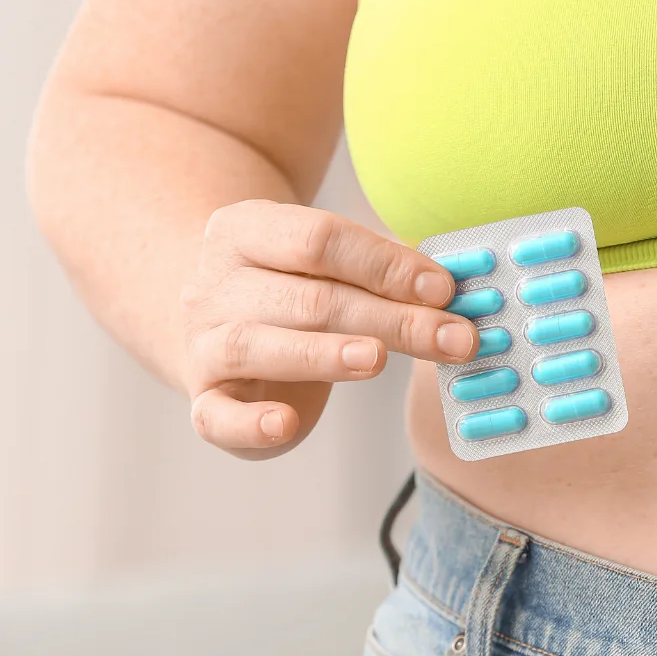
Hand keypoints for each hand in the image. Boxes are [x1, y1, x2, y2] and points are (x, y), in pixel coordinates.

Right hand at [180, 200, 479, 457]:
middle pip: (308, 298)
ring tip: (378, 361)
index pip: (319, 239)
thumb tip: (450, 291)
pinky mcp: (203, 400)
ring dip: (324, 354)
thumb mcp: (326, 270)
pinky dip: (250, 424)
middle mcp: (216, 284)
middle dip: (389, 319)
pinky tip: (285, 424)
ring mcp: (203, 342)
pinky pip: (217, 418)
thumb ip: (378, 274)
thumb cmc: (290, 294)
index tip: (444, 288)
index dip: (385, 264)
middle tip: (453, 338)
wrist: (214, 327)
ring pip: (258, 346)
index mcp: (246, 231)